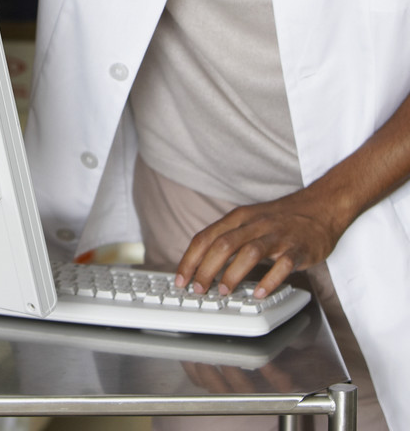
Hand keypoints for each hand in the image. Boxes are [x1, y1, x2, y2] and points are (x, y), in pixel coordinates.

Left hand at [174, 184, 345, 298]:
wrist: (321, 207)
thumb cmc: (281, 218)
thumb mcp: (249, 221)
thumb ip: (229, 238)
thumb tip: (203, 263)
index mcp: (239, 218)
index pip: (206, 237)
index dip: (190, 259)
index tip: (180, 279)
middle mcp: (255, 224)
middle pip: (223, 244)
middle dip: (206, 268)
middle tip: (197, 289)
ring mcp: (277, 236)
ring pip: (249, 252)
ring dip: (233, 273)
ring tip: (223, 291)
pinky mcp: (298, 249)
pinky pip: (282, 265)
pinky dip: (269, 280)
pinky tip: (259, 293)